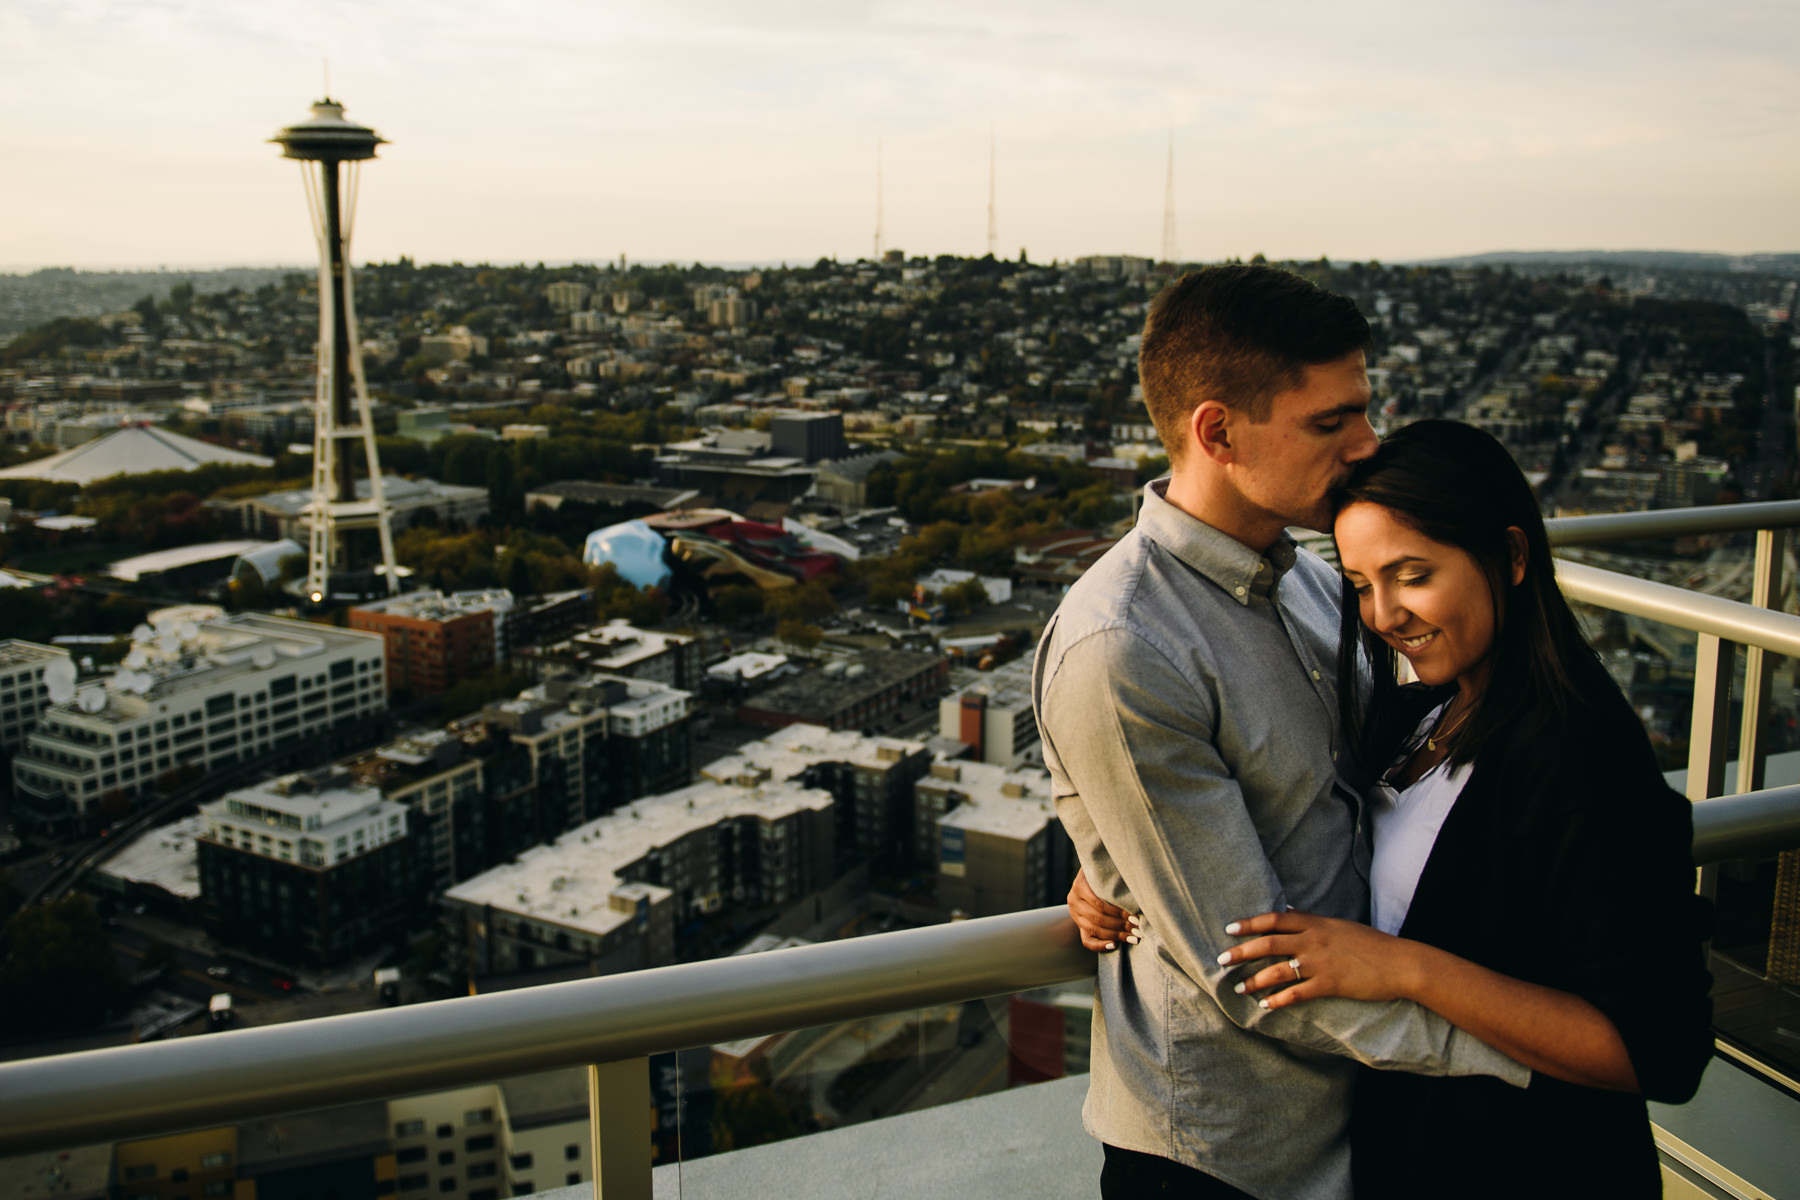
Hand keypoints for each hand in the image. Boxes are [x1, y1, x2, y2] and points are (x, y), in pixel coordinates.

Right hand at [1068, 868, 1136, 951]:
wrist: (1093, 876)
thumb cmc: (1107, 873)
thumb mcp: (1108, 872)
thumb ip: (1115, 880)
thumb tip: (1137, 894)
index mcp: (1080, 885)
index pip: (1100, 904)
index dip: (1119, 912)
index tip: (1136, 916)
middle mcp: (1074, 900)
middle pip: (1098, 918)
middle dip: (1121, 925)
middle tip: (1138, 928)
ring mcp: (1075, 914)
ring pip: (1094, 930)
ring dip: (1116, 935)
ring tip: (1133, 937)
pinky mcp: (1079, 925)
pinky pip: (1087, 940)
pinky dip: (1101, 945)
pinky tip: (1115, 945)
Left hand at [1216, 911, 1418, 1008]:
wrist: (1400, 963)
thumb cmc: (1371, 944)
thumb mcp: (1339, 926)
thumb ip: (1313, 923)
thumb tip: (1289, 913)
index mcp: (1316, 923)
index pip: (1274, 919)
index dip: (1249, 924)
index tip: (1229, 929)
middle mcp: (1314, 940)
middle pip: (1268, 944)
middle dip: (1241, 952)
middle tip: (1221, 959)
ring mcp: (1321, 963)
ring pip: (1278, 970)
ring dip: (1255, 980)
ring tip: (1239, 987)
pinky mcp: (1330, 985)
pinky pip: (1297, 993)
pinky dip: (1278, 1000)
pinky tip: (1266, 1005)